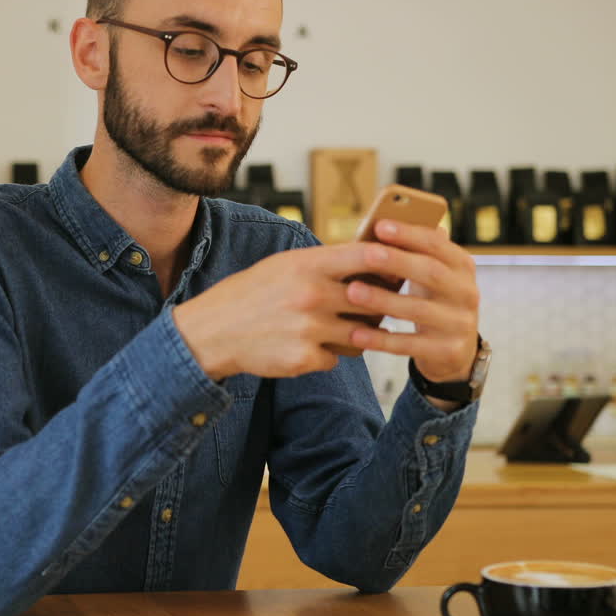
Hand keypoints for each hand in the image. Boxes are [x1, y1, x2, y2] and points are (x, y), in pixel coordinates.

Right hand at [172, 242, 396, 380]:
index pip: (366, 256)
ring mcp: (310, 329)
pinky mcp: (305, 358)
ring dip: (355, 335)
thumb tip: (371, 258)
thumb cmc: (250, 294)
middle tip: (373, 308)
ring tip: (336, 328)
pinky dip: (327, 355)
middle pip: (371, 302)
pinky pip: (336, 359)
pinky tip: (306, 346)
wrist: (212, 332)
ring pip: (359, 335)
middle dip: (375, 307)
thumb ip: (324, 262)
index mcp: (307, 265)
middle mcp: (312, 295)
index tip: (403, 263)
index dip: (391, 259)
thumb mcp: (282, 265)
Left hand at [343, 220, 480, 383]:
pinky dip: (381, 339)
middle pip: (431, 273)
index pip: (438, 244)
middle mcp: (467, 293)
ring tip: (352, 291)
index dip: (409, 234)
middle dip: (397, 262)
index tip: (380, 226)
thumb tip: (381, 223)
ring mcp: (460, 324)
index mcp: (462, 266)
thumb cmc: (431, 299)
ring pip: (418, 310)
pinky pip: (409, 345)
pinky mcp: (448, 351)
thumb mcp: (431, 273)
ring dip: (383, 300)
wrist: (455, 350)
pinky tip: (355, 334)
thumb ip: (414, 251)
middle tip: (366, 254)